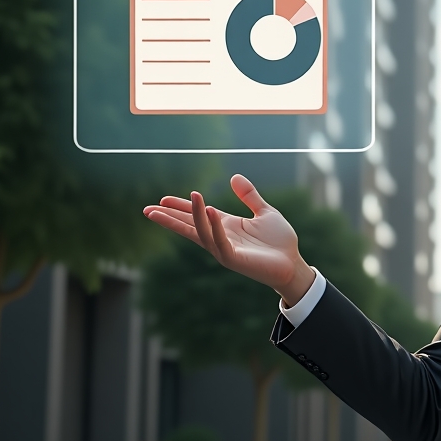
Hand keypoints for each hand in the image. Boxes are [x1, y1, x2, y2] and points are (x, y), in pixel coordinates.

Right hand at [143, 174, 315, 305]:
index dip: (181, 207)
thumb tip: (234, 177)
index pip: (198, 215)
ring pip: (202, 233)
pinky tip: (210, 212)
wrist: (293, 264)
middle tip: (148, 210)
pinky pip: (220, 242)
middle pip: (190, 227)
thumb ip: (249, 196)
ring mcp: (226, 249)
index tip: (162, 200)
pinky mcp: (234, 259)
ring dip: (194, 216)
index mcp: (226, 226)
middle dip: (170, 219)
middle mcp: (221, 237)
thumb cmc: (280, 242)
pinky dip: (214, 227)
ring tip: (192, 197)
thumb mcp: (265, 212)